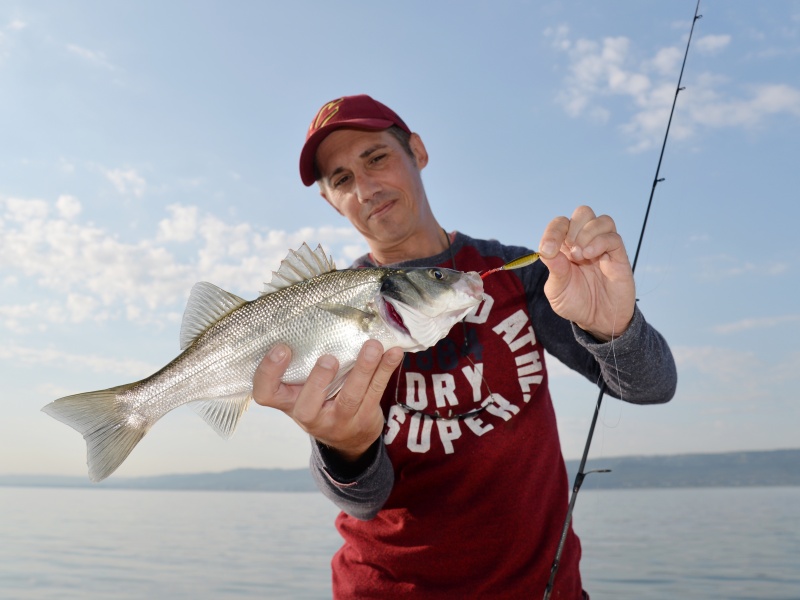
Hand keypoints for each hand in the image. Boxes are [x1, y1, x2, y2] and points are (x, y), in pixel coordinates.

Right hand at [252, 340, 403, 461]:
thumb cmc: (318, 398)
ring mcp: (338, 420)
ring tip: (373, 347)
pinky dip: (386, 370)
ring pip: (350, 397)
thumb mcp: (301, 386)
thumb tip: (310, 313)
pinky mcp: (364, 417)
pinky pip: (376, 392)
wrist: (348, 438)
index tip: (282, 347)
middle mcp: (308, 415)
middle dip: (318, 381)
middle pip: (307, 406)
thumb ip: (301, 362)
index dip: (269, 372)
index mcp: (287, 401)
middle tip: (329, 358)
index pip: (265, 393)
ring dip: (363, 370)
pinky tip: (394, 353)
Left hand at [538, 205, 634, 340]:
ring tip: (581, 256)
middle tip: (569, 252)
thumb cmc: (576, 303)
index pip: (561, 224)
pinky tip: (590, 256)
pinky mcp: (618, 257)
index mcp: (566, 248)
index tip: (548, 250)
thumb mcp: (556, 291)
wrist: (598, 321)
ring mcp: (603, 248)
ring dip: (587, 233)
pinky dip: (599, 242)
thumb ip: (554, 270)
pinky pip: (613, 237)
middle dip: (572, 227)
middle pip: (583, 213)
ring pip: (601, 220)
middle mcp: (585, 243)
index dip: (553, 231)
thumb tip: (549, 250)